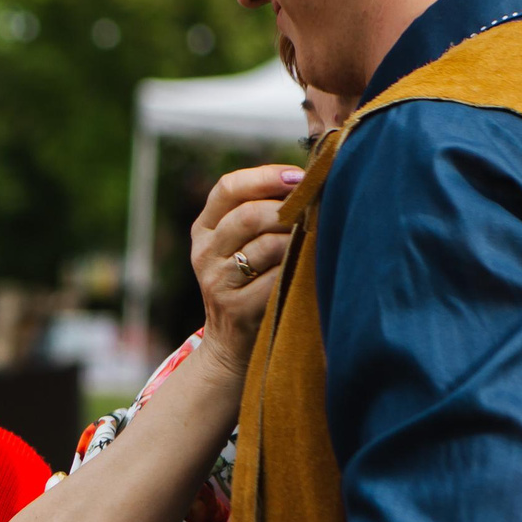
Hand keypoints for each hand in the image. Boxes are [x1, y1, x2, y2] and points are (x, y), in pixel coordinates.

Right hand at [191, 163, 301, 378]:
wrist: (230, 344)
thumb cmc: (248, 282)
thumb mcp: (239, 246)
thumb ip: (260, 213)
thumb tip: (309, 181)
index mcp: (204, 228)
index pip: (228, 188)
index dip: (265, 177)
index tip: (298, 177)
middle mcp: (205, 252)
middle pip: (249, 215)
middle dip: (288, 210)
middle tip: (315, 211)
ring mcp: (217, 282)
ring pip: (267, 245)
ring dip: (299, 239)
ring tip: (318, 238)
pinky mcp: (236, 308)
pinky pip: (277, 278)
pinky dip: (298, 269)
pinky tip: (310, 267)